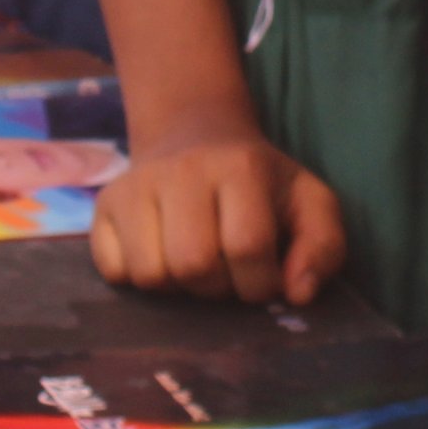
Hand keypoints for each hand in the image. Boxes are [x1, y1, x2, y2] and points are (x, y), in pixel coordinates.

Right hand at [90, 98, 346, 301]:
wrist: (195, 134)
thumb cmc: (260, 182)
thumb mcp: (309, 202)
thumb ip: (323, 247)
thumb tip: (298, 294)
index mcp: (240, 167)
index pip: (247, 246)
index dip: (261, 282)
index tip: (264, 278)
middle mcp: (182, 170)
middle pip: (194, 265)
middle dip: (217, 287)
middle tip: (226, 273)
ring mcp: (136, 185)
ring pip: (151, 274)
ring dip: (178, 287)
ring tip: (194, 264)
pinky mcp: (104, 204)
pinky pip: (113, 270)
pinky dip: (138, 277)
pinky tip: (160, 254)